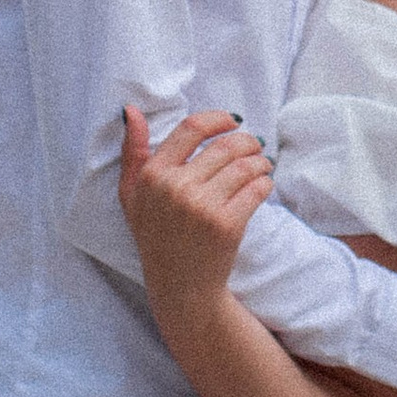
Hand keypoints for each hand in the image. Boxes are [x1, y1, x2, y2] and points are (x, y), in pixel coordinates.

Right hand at [120, 105, 270, 323]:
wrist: (180, 286)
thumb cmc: (155, 236)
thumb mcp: (132, 195)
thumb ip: (132, 152)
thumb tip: (131, 110)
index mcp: (152, 175)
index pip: (191, 128)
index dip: (218, 119)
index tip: (233, 121)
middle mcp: (175, 188)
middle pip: (225, 145)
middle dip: (248, 142)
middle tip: (255, 146)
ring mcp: (202, 207)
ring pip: (246, 165)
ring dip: (260, 161)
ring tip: (262, 165)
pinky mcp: (227, 224)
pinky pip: (257, 189)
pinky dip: (266, 183)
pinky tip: (263, 185)